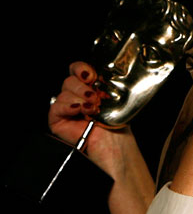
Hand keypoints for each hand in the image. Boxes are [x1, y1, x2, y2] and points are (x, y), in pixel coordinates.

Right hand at [48, 62, 129, 176]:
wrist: (114, 144)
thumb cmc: (117, 124)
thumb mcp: (113, 98)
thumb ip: (102, 83)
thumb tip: (97, 71)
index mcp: (90, 87)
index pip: (78, 70)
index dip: (82, 69)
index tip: (92, 75)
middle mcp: (77, 96)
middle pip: (70, 79)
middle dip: (84, 87)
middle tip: (96, 98)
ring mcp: (67, 108)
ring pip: (63, 92)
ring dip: (79, 98)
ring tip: (92, 109)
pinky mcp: (57, 120)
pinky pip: (55, 107)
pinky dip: (67, 106)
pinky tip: (78, 110)